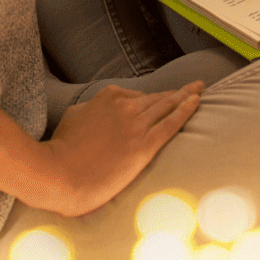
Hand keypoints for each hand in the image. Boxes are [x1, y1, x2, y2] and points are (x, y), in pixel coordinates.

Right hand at [42, 82, 203, 216]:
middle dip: (178, 91)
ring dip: (187, 96)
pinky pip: (171, 124)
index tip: (162, 101)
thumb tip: (98, 110)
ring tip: (200, 89)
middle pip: (158, 97)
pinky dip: (186, 111)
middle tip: (196, 84)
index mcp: (108, 97)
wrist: (59, 174)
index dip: (151, 100)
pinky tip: (197, 102)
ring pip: (167, 106)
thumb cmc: (62, 149)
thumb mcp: (73, 116)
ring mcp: (136, 125)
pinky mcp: (144, 146)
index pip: (136, 96)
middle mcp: (125, 106)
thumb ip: (91, 109)